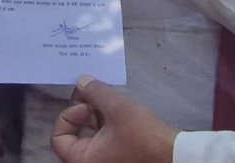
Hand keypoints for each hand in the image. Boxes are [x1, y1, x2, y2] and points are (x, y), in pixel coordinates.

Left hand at [52, 76, 177, 162]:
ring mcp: (105, 159)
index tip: (87, 107)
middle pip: (73, 133)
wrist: (175, 155)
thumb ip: (95, 92)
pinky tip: (117, 106)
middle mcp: (91, 162)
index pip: (58, 138)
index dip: (68, 117)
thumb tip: (81, 80)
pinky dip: (106, 120)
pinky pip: (103, 136)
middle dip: (83, 109)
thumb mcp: (118, 108)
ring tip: (109, 97)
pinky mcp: (118, 154)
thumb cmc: (143, 136)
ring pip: (90, 133)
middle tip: (96, 94)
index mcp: (82, 160)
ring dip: (96, 112)